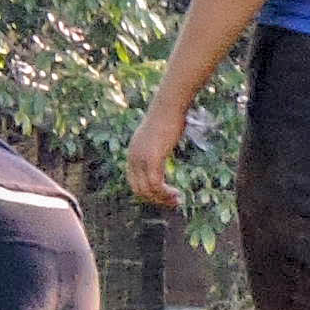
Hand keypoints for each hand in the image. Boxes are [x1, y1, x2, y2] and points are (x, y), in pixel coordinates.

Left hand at [125, 96, 189, 211]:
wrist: (168, 106)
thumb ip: (156, 145)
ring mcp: (141, 158)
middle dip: (155, 199)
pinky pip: (155, 184)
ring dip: (162, 198)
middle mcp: (132, 157)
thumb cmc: (167, 118)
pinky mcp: (152, 158)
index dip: (148, 193)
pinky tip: (176, 194)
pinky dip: (164, 193)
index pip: (134, 181)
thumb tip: (162, 147)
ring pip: (147, 189)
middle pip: (138, 189)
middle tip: (172, 203)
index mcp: (132, 153)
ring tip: (176, 201)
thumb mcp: (158, 135)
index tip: (163, 196)